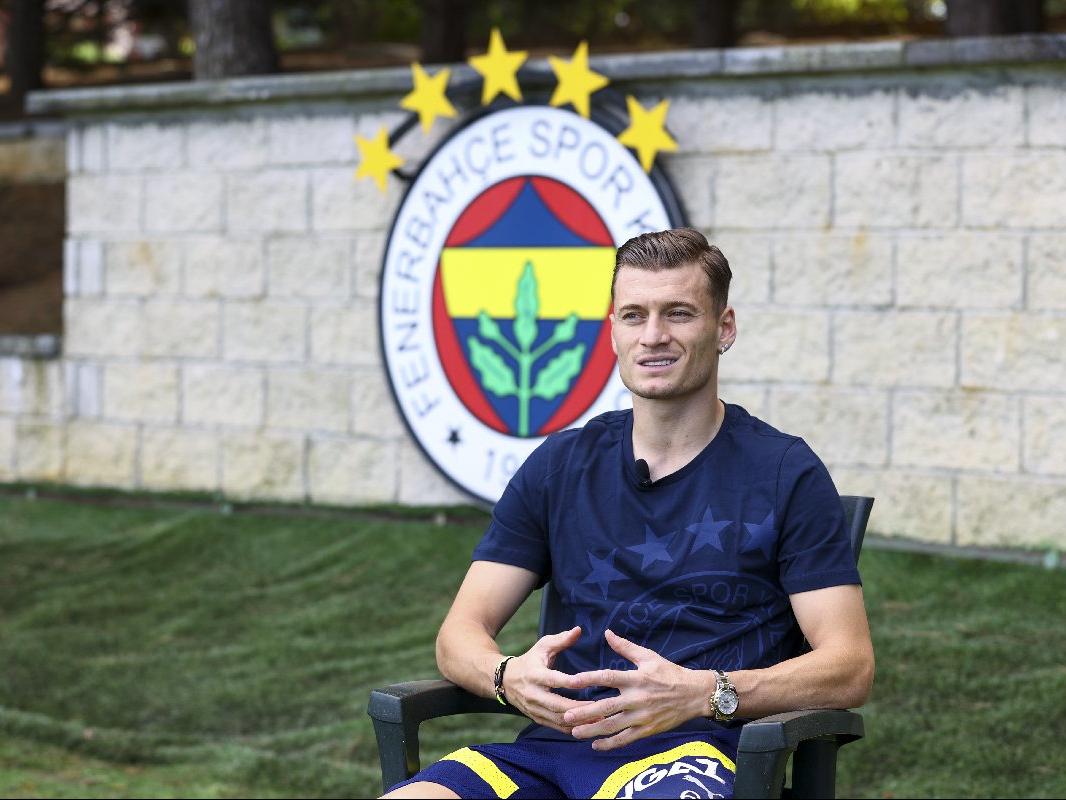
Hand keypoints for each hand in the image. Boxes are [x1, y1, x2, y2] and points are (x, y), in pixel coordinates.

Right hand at [502, 626, 592, 734]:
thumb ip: (561, 640)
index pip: (554, 679)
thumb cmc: (530, 660)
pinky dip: (571, 728)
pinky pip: (555, 727)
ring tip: (598, 719)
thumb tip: (579, 630)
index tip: (586, 681)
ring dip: (578, 721)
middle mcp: (533, 694)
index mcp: (535, 674)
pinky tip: (587, 727)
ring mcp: (534, 709)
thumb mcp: (542, 646)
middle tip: (599, 706)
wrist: (504, 681)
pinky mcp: (537, 718)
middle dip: (578, 708)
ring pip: (557, 719)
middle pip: (557, 705)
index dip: (569, 682)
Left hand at [562, 629, 712, 749]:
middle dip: (585, 713)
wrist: (695, 694)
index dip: (589, 679)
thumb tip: (606, 633)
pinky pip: (626, 739)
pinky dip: (611, 744)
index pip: (608, 677)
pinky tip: (596, 745)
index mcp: (636, 678)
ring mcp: (642, 716)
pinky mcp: (648, 730)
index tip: (571, 681)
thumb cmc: (670, 673)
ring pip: (614, 726)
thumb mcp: (649, 657)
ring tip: (574, 733)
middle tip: (565, 716)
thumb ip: (625, 647)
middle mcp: (638, 698)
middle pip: (607, 707)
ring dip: (593, 731)